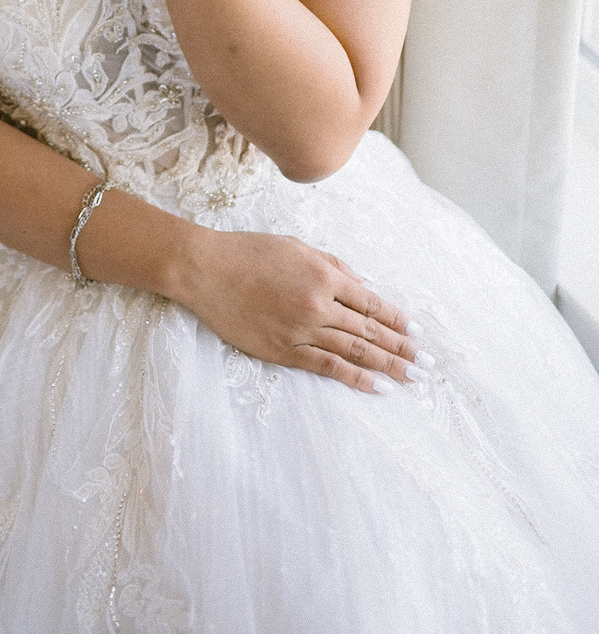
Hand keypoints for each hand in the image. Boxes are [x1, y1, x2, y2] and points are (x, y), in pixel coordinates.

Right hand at [182, 228, 425, 392]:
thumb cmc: (249, 251)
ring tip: (411, 378)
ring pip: (355, 352)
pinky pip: (327, 367)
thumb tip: (363, 285)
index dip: (397, 320)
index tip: (418, 333)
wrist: (205, 270)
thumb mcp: (297, 246)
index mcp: (325, 275)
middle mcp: (319, 305)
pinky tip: (376, 387)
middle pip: (370, 332)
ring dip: (387, 366)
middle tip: (428, 364)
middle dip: (402, 348)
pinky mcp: (284, 351)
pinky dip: (354, 378)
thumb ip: (333, 265)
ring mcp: (302, 330)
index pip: (372, 304)